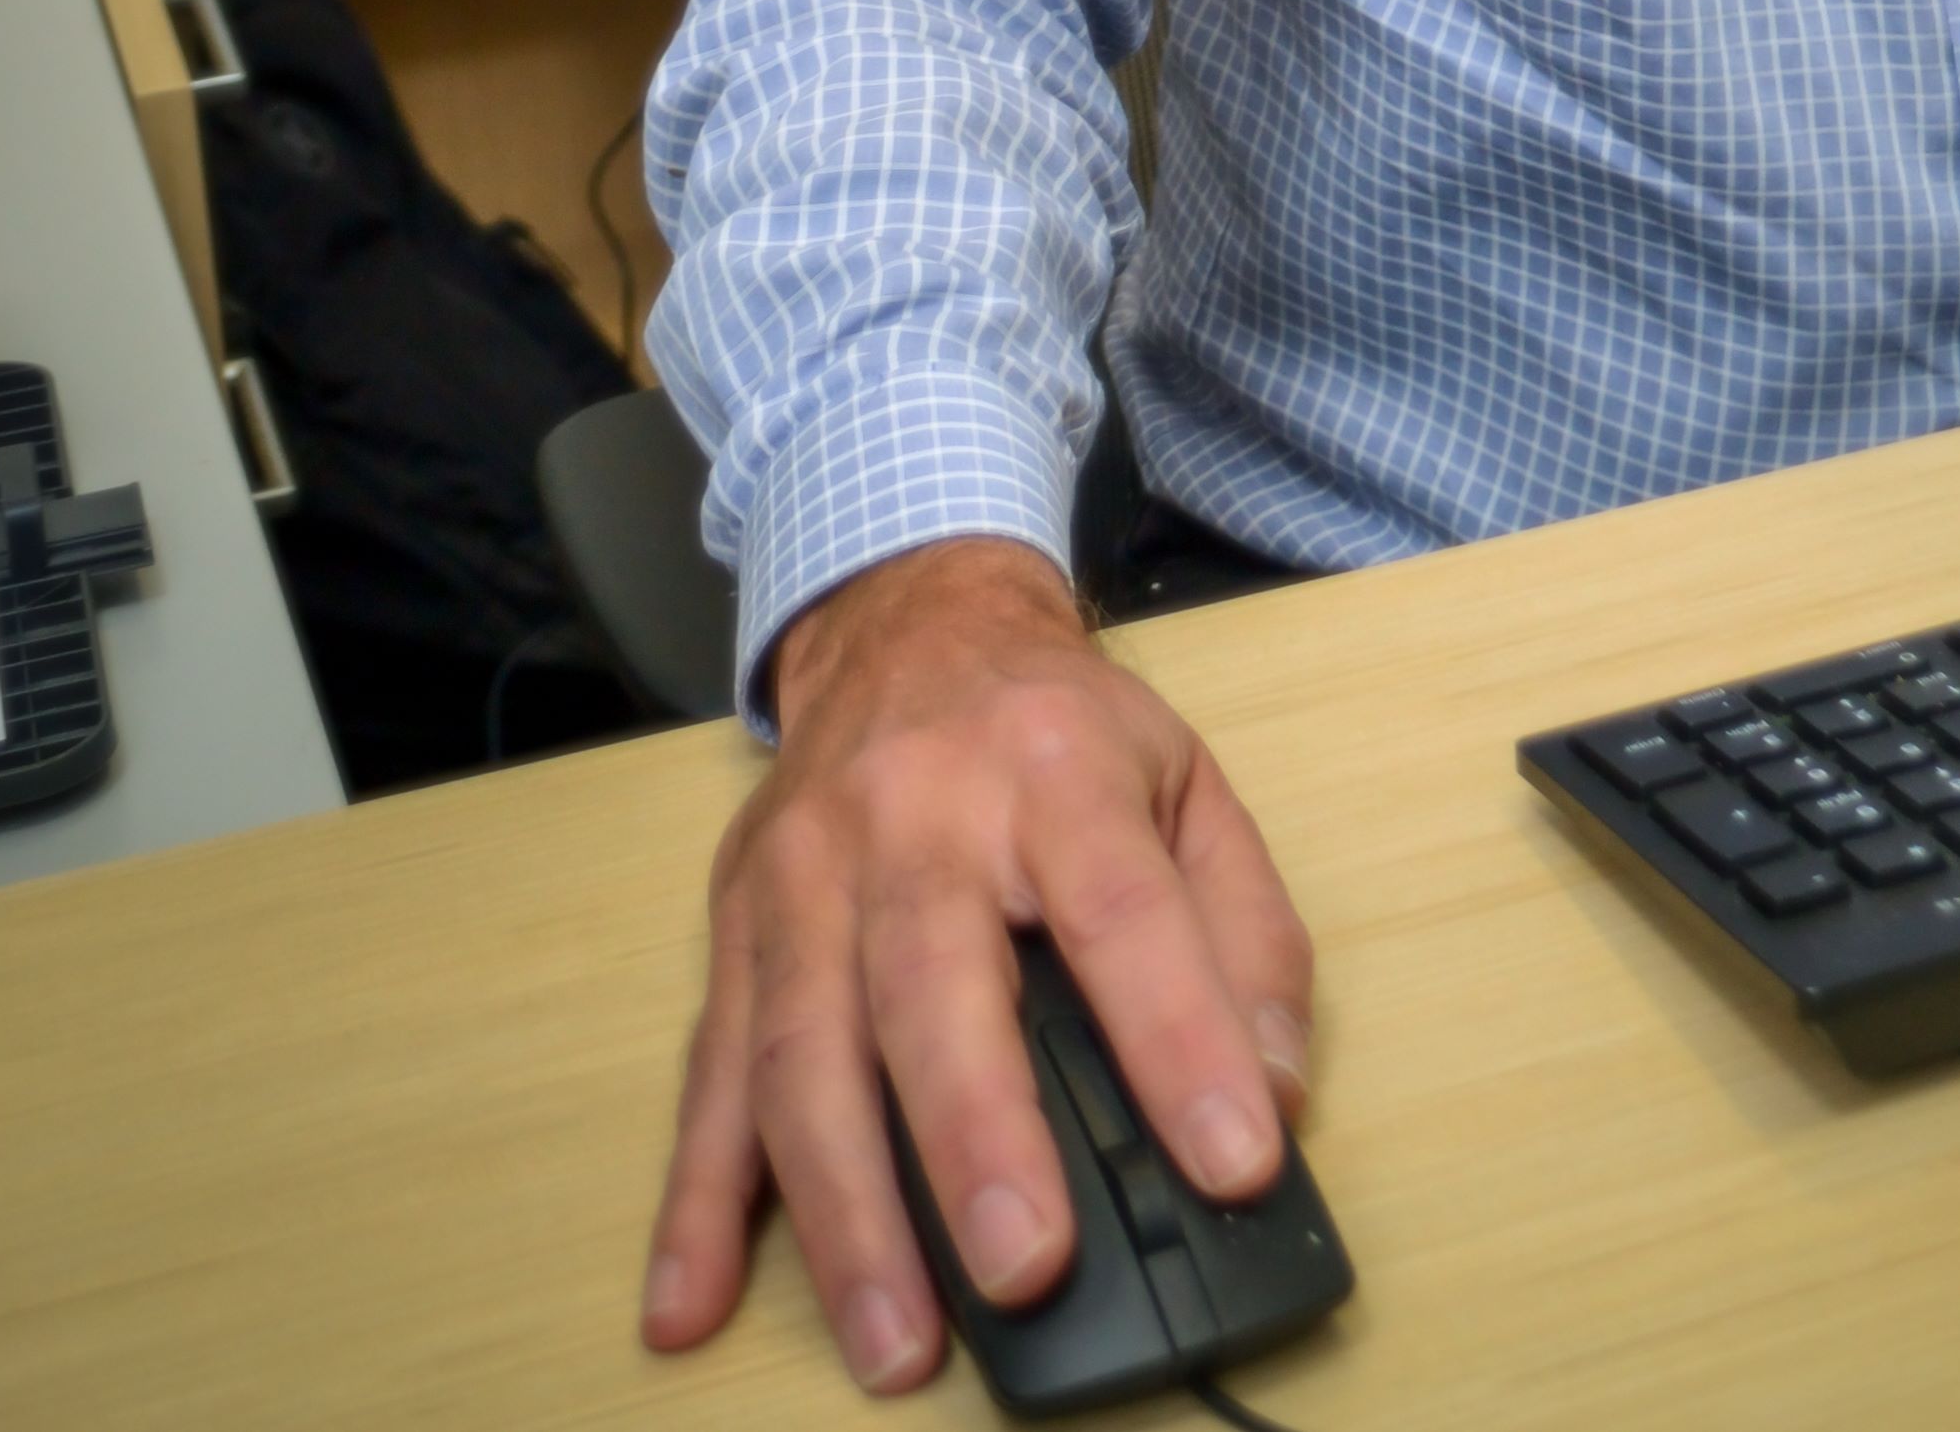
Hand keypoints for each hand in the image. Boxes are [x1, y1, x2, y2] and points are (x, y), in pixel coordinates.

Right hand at [640, 534, 1314, 1395]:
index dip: (1182, 1037)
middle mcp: (915, 810)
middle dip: (977, 1137)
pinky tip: (686, 1303)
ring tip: (897, 1343)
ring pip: (806, 1046)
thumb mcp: (1187, 780)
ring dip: (845, 1210)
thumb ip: (1245, 933)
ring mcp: (807, 868)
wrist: (907, 617)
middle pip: (933, 980)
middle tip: (1028, 1268)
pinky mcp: (735, 922)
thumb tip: (1273, 1092)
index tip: (1233, 1160)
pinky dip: (693, 1201)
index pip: (1124, 909)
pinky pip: (710, 1073)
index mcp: (1053, 767)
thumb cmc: (1056, 727)